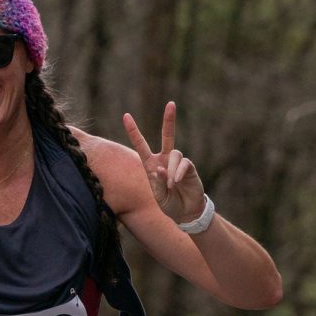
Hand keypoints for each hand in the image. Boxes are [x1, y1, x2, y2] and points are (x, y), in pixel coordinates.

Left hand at [122, 101, 205, 222]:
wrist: (186, 212)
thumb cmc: (169, 204)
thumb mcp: (158, 197)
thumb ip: (157, 184)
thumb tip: (160, 168)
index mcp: (151, 166)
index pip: (141, 146)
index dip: (134, 131)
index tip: (126, 116)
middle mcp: (164, 160)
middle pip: (167, 136)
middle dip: (169, 120)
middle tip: (171, 104)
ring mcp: (177, 162)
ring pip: (174, 154)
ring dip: (171, 170)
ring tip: (171, 185)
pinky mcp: (189, 167)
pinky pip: (183, 163)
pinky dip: (178, 172)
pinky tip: (177, 181)